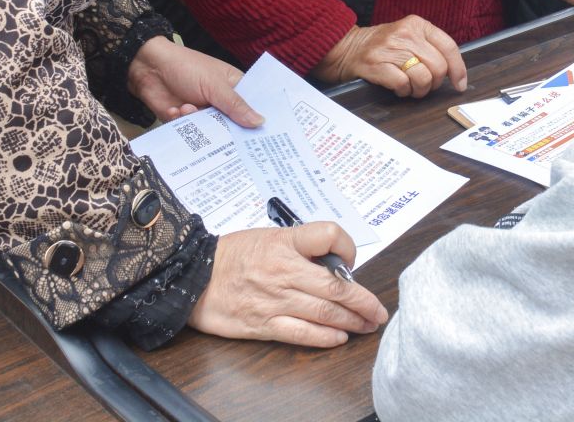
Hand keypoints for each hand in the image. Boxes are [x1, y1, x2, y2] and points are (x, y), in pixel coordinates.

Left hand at [126, 35, 261, 126]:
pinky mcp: (186, 123)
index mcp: (234, 87)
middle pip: (234, 125)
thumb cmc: (186, 67)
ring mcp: (203, 113)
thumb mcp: (214, 85)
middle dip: (229, 130)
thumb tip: (260, 122)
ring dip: (199, 123)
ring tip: (187, 108)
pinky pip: (192, 134)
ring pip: (212, 132)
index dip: (259, 120)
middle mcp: (221, 103)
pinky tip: (175, 110)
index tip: (266, 136)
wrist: (148, 69)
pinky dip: (183, 124)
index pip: (253, 106)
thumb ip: (235, 105)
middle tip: (230, 138)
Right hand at [191, 223, 387, 347]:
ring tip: (367, 325)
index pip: (329, 235)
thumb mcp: (270, 237)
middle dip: (364, 301)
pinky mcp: (264, 324)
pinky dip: (325, 337)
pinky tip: (339, 338)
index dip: (347, 248)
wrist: (194, 278)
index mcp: (285, 242)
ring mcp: (275, 300)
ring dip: (352, 321)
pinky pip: (301, 334)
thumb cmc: (233, 255)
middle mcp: (283, 271)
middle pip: (336, 287)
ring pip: (324, 313)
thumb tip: (335, 264)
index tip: (350, 262)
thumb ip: (301, 247)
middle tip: (379, 310)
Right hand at [316, 15, 466, 97]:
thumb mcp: (407, 36)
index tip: (459, 83)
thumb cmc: (381, 46)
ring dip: (419, 90)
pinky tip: (397, 88)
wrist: (346, 47)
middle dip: (434, 83)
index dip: (458, 69)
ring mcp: (390, 49)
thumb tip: (454, 71)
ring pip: (423, 78)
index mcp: (417, 25)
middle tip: (424, 85)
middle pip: (438, 67)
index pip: (449, 46)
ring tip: (410, 87)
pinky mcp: (377, 65)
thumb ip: (429, 47)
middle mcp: (406, 34)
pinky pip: (403, 84)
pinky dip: (403, 91)